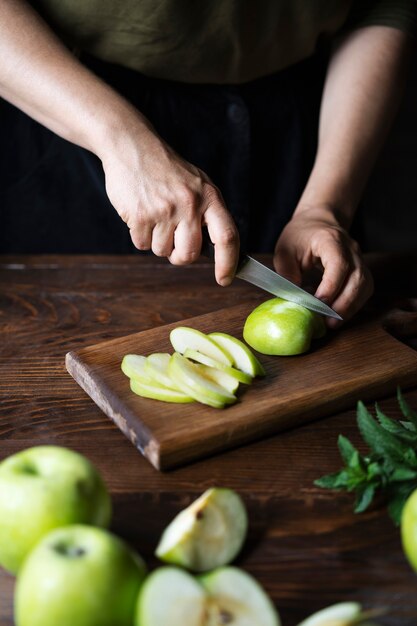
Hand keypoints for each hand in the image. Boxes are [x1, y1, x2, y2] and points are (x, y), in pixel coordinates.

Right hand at [100, 117, 238, 285]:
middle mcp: (190, 204)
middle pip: (189, 254)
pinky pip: (142, 245)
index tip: (224, 279)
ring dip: (157, 241)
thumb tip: (214, 253)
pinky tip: (141, 213)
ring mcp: (164, 210)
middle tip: (174, 244)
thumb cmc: (168, 170)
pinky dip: (140, 235)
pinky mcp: (140, 215)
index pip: (227, 237)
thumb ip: (208, 215)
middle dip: (180, 257)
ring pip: (162, 251)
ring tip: (155, 214)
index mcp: (210, 197)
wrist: (133, 147)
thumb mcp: (198, 185)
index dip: (228, 263)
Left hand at [273, 206, 372, 326]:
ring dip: (352, 307)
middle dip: (344, 303)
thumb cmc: (299, 236)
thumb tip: (294, 297)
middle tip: (328, 321)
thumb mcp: (285, 250)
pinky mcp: (361, 269)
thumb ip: (287, 272)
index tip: (319, 303)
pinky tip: (340, 314)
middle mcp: (350, 248)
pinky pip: (365, 288)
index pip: (339, 264)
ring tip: (334, 322)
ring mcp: (359, 258)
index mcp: (330, 239)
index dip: (331, 286)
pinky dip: (355, 303)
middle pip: (358, 277)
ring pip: (365, 285)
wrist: (317, 222)